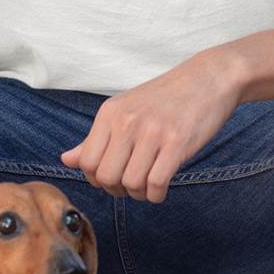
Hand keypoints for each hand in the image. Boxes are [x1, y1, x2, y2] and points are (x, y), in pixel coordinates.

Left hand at [60, 48, 244, 203]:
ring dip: (140, 194)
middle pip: (106, 177)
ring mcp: (152, 132)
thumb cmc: (166, 98)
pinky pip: (156, 184)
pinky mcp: (177, 142)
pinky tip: (161, 187)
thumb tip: (66, 160)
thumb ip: (95, 138)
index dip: (96, 180)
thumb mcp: (125, 111)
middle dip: (117, 190)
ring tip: (149, 183)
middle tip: (132, 184)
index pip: (86, 162)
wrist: (208, 78)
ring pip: (131, 184)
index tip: (113, 177)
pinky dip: (157, 195)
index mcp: (110, 113)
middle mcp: (127, 121)